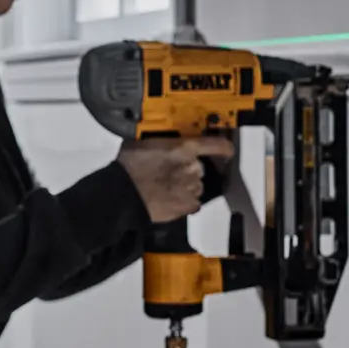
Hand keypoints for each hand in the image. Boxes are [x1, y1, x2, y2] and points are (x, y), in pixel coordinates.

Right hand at [115, 135, 236, 223]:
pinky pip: (193, 203)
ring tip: (166, 189)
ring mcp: (192, 188)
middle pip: (200, 168)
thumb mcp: (141, 143)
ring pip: (197, 186)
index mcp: (185, 147)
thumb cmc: (127, 167)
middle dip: (188, 170)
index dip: (224, 149)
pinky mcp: (188, 206)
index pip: (218, 145)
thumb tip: (158, 141)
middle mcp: (194, 167)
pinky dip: (184, 203)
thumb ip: (158, 143)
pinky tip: (169, 201)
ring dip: (186, 186)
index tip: (226, 151)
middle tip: (169, 173)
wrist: (122, 194)